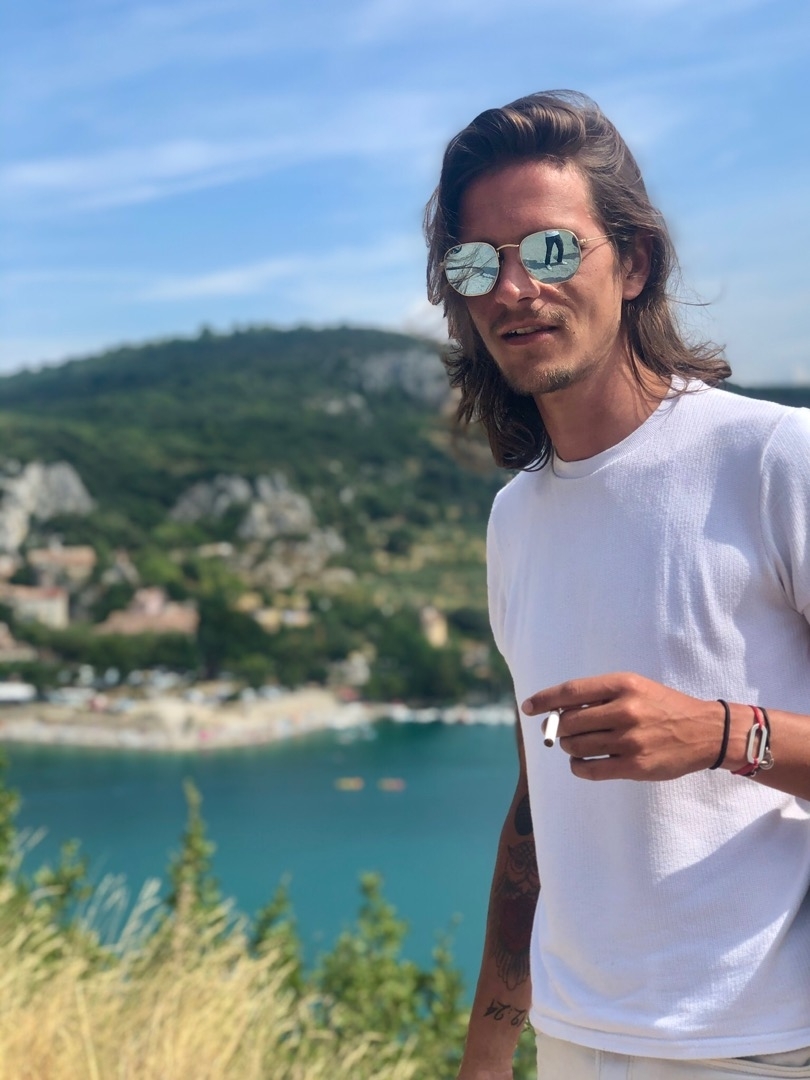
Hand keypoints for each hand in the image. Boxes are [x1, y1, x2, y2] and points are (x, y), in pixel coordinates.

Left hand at [521, 672, 723, 780]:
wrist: (705, 731)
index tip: (528, 707)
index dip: (544, 699)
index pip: (571, 691)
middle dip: (558, 729)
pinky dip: (578, 767)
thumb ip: (599, 695)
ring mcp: (630, 740)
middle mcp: (625, 710)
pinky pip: (589, 770)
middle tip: (559, 732)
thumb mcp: (635, 687)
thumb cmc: (662, 706)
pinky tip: (582, 763)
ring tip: (578, 745)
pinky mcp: (635, 766)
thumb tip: (557, 711)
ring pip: (576, 747)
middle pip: (569, 722)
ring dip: (569, 748)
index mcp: (623, 685)